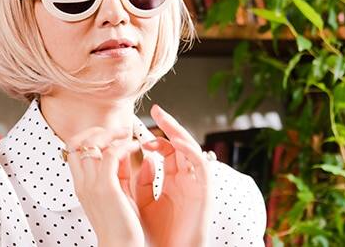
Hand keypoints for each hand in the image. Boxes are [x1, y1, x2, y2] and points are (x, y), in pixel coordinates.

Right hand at [66, 126, 144, 246]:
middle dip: (98, 131)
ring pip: (92, 143)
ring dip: (112, 134)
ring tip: (127, 135)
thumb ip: (117, 174)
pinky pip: (111, 154)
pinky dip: (124, 145)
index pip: (73, 149)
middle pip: (76, 141)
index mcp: (82, 185)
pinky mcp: (105, 187)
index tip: (109, 136)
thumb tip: (122, 153)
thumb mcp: (117, 195)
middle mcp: (82, 183)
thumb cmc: (123, 227)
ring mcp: (91, 184)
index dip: (89, 137)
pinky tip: (135, 146)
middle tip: (118, 131)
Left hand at [134, 105, 211, 246]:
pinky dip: (190, 152)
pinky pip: (202, 166)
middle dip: (170, 126)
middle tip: (157, 109)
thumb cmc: (157, 235)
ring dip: (179, 133)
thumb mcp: (142, 202)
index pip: (167, 151)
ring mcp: (197, 184)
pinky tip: (175, 142)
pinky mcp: (205, 192)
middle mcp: (187, 179)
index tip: (139, 134)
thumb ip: (140, 181)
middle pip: (181, 145)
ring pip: (193, 150)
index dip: (155, 139)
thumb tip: (144, 158)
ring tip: (164, 120)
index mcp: (174, 181)